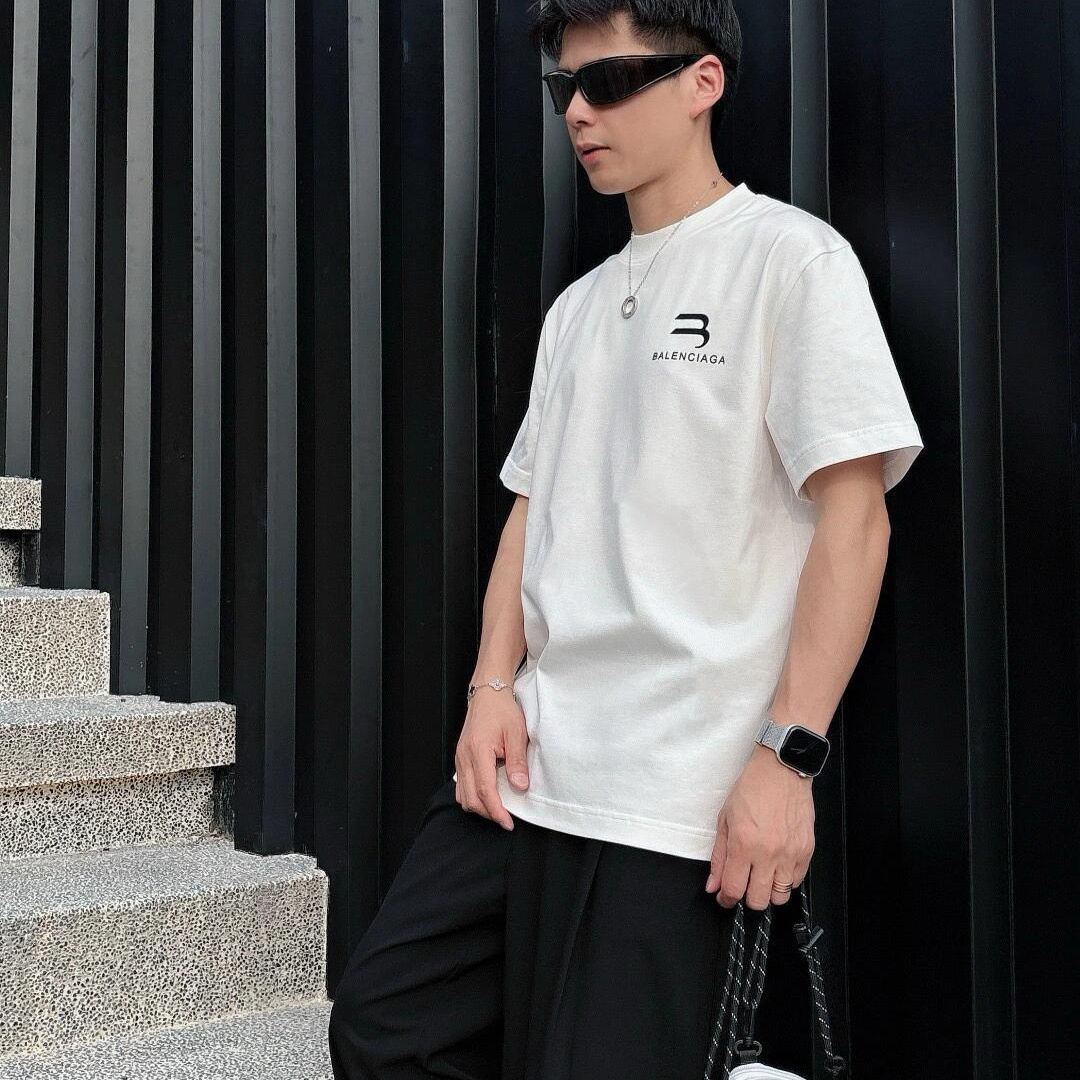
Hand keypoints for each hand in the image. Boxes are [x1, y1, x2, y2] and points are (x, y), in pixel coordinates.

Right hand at [454, 689, 530, 829]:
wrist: (488, 694)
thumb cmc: (503, 711)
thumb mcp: (516, 734)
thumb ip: (517, 762)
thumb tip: (520, 787)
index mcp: (478, 751)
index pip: (485, 791)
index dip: (497, 811)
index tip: (508, 823)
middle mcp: (464, 757)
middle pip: (471, 798)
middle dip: (488, 813)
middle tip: (506, 819)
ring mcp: (459, 758)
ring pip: (463, 795)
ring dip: (479, 806)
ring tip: (498, 809)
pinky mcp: (460, 758)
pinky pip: (461, 785)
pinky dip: (472, 796)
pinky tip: (487, 795)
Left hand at [705, 744, 815, 909]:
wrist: (781, 771)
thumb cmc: (752, 789)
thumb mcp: (725, 819)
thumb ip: (719, 856)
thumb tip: (713, 884)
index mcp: (743, 844)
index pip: (733, 889)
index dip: (726, 899)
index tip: (725, 897)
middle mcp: (768, 852)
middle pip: (758, 900)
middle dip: (747, 898)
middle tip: (744, 886)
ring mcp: (790, 853)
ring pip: (780, 896)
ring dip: (768, 892)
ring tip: (762, 877)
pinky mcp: (806, 850)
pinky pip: (797, 881)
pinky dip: (786, 879)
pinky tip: (777, 866)